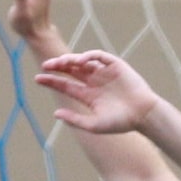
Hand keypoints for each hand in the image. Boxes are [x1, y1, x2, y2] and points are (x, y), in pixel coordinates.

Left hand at [34, 50, 161, 138]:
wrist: (143, 115)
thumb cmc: (120, 123)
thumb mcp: (93, 124)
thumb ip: (74, 119)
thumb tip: (55, 113)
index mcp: (87, 95)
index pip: (65, 85)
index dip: (51, 81)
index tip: (37, 78)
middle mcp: (94, 82)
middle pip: (71, 71)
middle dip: (58, 67)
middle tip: (46, 65)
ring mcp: (104, 73)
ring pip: (83, 62)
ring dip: (71, 60)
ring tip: (60, 62)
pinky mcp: (116, 66)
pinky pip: (100, 56)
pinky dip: (90, 55)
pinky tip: (81, 60)